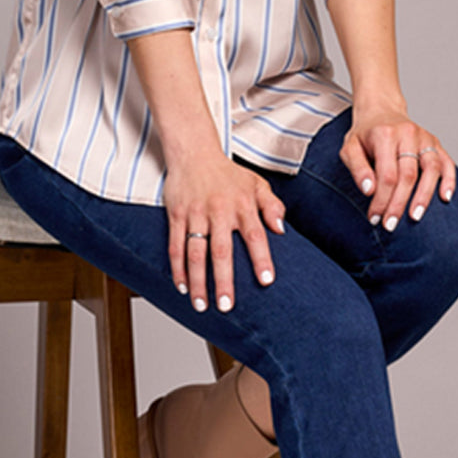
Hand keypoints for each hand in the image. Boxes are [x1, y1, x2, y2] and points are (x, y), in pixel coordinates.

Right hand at [163, 149, 285, 313]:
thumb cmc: (228, 173)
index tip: (266, 281)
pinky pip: (175, 244)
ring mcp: (196, 213)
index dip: (261, 258)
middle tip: (226, 306)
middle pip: (222, 250)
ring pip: (195, 252)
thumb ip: (272, 206)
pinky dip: (177, 268)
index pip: (255, 235)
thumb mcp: (256, 184)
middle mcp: (219, 210)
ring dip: (197, 280)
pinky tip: (182, 286)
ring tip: (201, 305)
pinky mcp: (177, 214)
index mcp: (242, 205)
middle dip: (223, 280)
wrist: (194, 152)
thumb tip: (281, 229)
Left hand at [339, 106, 456, 229]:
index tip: (375, 217)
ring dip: (424, 196)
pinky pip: (447, 162)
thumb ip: (357, 168)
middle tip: (391, 224)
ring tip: (415, 216)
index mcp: (385, 134)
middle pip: (408, 174)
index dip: (381, 199)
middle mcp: (408, 133)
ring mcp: (424, 137)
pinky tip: (445, 198)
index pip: (386, 174)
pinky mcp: (435, 142)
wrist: (380, 110)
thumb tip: (369, 190)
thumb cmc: (365, 134)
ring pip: (431, 169)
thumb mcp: (349, 147)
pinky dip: (449, 180)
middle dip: (399, 203)